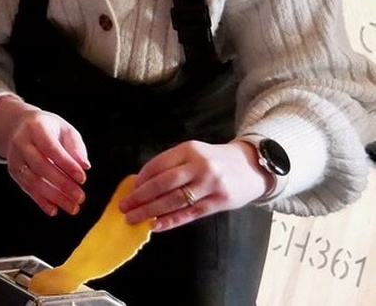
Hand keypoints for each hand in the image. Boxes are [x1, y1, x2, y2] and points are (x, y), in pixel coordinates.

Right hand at [0, 96, 90, 215]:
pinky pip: (27, 188)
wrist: (19, 126)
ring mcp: (15, 157)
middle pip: (40, 166)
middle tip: (80, 197)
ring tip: (72, 208)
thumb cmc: (49, 129)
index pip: (51, 148)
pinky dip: (40, 201)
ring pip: (32, 180)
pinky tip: (54, 210)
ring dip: (53, 196)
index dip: (66, 164)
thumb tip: (85, 166)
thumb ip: (76, 147)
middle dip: (62, 183)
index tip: (83, 179)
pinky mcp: (14, 171)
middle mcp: (21, 142)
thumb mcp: (65, 130)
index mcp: (36, 128)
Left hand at [118, 140, 268, 230]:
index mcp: (189, 149)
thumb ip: (171, 166)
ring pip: (174, 200)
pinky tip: (156, 226)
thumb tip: (141, 185)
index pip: (157, 165)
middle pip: (163, 183)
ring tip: (134, 218)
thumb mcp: (194, 154)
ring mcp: (211, 184)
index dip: (140, 180)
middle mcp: (200, 165)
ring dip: (150, 211)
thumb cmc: (214, 161)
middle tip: (124, 207)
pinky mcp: (220, 201)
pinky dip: (171, 221)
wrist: (251, 167)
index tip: (129, 191)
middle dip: (140, 197)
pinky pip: (190, 213)